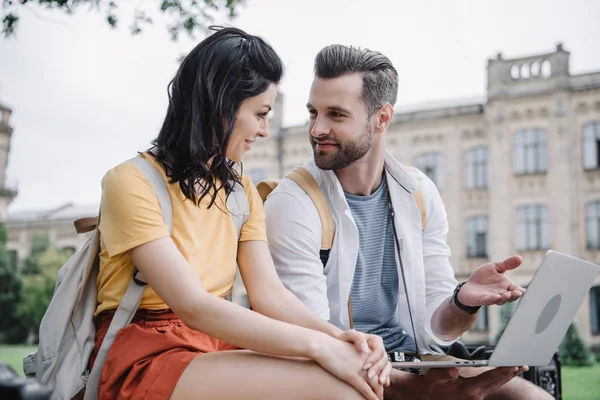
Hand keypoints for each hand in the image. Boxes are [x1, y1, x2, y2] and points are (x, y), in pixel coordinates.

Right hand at [315, 335, 384, 399]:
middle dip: (381, 388)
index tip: (383, 384)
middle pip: (380, 377)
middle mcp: (368, 361)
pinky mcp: (354, 377)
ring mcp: (362, 370)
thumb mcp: (350, 350)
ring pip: (376, 386)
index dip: (383, 377)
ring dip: (378, 395)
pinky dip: (372, 397)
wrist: (324, 346)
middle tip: (381, 395)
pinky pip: (367, 391)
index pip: (381, 367)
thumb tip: (359, 364)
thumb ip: (357, 356)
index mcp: (368, 353)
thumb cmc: (334, 348)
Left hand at [335, 330, 390, 386]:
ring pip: (387, 366)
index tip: (364, 367)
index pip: (379, 350)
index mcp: (375, 340)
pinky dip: (386, 378)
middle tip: (369, 376)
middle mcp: (379, 349)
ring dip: (384, 375)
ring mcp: (380, 358)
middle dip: (378, 369)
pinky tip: (383, 385)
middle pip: (384, 359)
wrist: (340, 344)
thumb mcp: (349, 334)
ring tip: (379, 383)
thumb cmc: (344, 338)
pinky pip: (385, 372)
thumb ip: (357, 337)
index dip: (374, 359)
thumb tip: (365, 349)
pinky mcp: (378, 366)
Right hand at [387, 366, 526, 399]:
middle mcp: (475, 395)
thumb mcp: (433, 377)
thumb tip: (455, 372)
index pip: (490, 378)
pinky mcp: (474, 396)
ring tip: (517, 368)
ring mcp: (475, 397)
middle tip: (523, 365)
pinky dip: (498, 380)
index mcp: (467, 390)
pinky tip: (503, 375)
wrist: (424, 396)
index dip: (503, 370)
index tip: (514, 365)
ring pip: (495, 385)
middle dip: (510, 373)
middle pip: (497, 382)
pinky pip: (490, 387)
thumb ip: (443, 373)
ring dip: (506, 377)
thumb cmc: (429, 385)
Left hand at [459, 255, 525, 306]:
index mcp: (507, 286)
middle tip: (517, 293)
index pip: (517, 289)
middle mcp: (502, 293)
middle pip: (511, 297)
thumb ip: (507, 264)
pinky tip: (495, 296)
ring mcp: (492, 298)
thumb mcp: (495, 267)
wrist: (470, 285)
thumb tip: (520, 258)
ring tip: (507, 295)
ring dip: (505, 298)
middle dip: (514, 295)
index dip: (521, 291)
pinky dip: (492, 299)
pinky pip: (488, 301)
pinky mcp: (482, 300)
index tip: (524, 291)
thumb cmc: (484, 277)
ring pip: (501, 300)